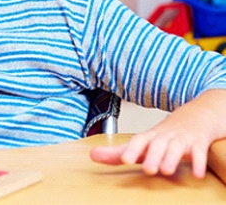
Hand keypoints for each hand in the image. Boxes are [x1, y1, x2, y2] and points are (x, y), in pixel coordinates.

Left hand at [90, 128, 209, 178]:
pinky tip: (197, 174)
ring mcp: (182, 139)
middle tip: (149, 169)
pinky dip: (199, 162)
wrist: (193, 118)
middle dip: (153, 156)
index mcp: (149, 137)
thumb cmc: (161, 136)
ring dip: (171, 158)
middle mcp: (164, 137)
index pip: (138, 141)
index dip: (132, 149)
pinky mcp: (198, 144)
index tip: (125, 159)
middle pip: (158, 145)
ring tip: (167, 170)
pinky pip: (200, 153)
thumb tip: (91, 155)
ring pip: (177, 147)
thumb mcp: (140, 144)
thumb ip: (117, 153)